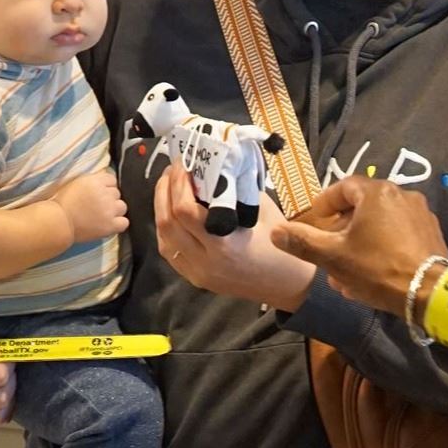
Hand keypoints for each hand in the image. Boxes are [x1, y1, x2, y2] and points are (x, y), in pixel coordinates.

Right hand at [55, 166, 128, 244]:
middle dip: (109, 198)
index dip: (106, 186)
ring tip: (103, 215)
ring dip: (115, 210)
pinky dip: (119, 223)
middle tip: (97, 206)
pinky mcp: (111, 225)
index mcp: (95, 181)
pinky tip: (110, 224)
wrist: (58, 222)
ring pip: (122, 207)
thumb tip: (104, 183)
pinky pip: (124, 222)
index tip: (98, 193)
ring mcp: (109, 210)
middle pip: (117, 193)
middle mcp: (105, 194)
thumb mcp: (76, 184)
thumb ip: (93, 182)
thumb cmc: (62, 203)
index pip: (112, 179)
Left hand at [153, 164, 313, 310]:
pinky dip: (167, 228)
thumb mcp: (260, 210)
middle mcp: (206, 261)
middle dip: (165, 191)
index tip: (183, 163)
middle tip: (173, 170)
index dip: (178, 183)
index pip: (184, 211)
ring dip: (161, 208)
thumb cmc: (280, 244)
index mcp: (224, 244)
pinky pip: (170, 251)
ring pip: (163, 238)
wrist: (287, 283)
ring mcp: (198, 273)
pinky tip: (172, 212)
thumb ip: (233, 189)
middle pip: (167, 223)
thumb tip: (211, 165)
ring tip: (169, 187)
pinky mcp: (195, 278)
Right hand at [273, 177, 447, 317]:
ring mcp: (421, 214)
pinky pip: (399, 234)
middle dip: (343, 228)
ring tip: (348, 268)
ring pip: (381, 223)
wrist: (429, 293)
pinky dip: (382, 247)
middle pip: (364, 206)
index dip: (327, 202)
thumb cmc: (377, 269)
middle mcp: (402, 195)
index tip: (316, 217)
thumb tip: (276, 232)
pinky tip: (374, 271)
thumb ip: (303, 242)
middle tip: (330, 249)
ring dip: (361, 241)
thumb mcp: (334, 257)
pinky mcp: (432, 234)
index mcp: (377, 193)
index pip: (345, 186)